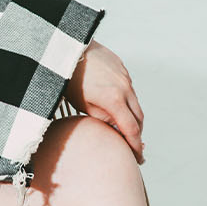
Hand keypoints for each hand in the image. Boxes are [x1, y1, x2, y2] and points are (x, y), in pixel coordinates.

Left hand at [64, 42, 144, 163]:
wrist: (67, 47)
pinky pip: (128, 88)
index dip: (136, 147)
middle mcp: (124, 87)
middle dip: (137, 133)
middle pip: (139, 117)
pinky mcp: (121, 67)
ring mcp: (124, 76)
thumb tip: (116, 130)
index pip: (132, 129)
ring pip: (135, 102)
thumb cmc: (68, 79)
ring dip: (132, 116)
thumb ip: (102, 120)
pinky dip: (126, 100)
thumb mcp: (82, 106)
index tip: (137, 159)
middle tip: (133, 147)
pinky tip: (116, 105)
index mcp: (114, 99)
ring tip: (124, 128)